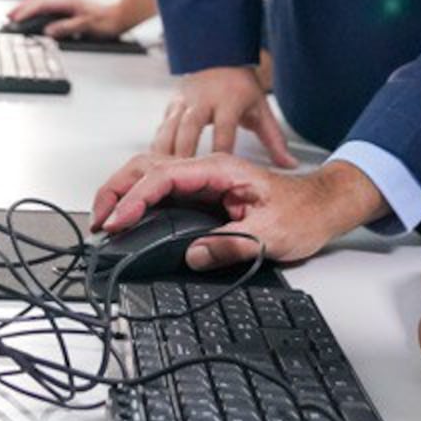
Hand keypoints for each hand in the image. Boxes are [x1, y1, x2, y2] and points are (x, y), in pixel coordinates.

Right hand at [5, 0, 122, 39]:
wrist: (118, 18)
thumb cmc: (105, 23)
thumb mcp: (87, 27)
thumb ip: (67, 28)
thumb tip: (48, 31)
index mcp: (68, 2)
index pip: (42, 4)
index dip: (27, 11)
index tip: (15, 18)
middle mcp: (66, 0)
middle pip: (38, 0)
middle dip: (22, 7)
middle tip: (8, 16)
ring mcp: (67, 3)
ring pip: (42, 1)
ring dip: (27, 7)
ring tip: (15, 15)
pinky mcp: (68, 8)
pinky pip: (47, 6)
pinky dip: (36, 9)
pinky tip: (33, 16)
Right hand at [91, 153, 383, 269]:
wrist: (323, 205)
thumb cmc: (303, 212)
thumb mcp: (271, 235)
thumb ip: (231, 244)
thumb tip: (193, 254)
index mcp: (221, 170)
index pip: (165, 176)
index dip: (136, 198)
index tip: (118, 222)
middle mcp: (208, 169)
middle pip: (148, 166)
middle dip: (117, 189)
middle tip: (98, 220)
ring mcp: (204, 178)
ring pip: (150, 174)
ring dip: (123, 192)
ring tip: (104, 219)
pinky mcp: (204, 192)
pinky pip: (163, 188)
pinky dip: (139, 199)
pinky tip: (128, 216)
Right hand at [155, 64, 295, 166]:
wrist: (222, 56)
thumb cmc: (241, 87)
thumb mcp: (261, 111)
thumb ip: (275, 141)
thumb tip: (290, 165)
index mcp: (228, 100)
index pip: (224, 130)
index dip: (221, 151)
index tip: (218, 173)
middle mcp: (203, 99)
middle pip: (189, 128)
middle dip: (184, 153)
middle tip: (181, 179)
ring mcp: (185, 100)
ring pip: (169, 128)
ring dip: (165, 153)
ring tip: (163, 177)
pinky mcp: (172, 104)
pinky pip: (161, 128)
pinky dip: (157, 148)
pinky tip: (156, 167)